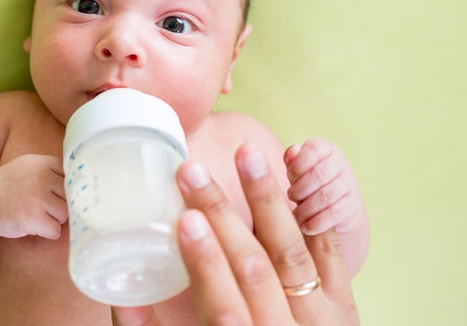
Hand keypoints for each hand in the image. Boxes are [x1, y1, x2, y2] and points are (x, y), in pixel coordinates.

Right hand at [0, 154, 67, 239]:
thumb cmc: (12, 188)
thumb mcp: (30, 167)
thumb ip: (53, 171)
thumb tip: (86, 184)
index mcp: (43, 163)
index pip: (72, 175)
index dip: (68, 188)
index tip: (61, 194)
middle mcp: (42, 177)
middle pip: (71, 196)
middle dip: (60, 205)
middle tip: (43, 207)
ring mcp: (37, 198)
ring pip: (65, 214)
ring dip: (55, 219)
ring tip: (38, 215)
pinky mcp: (32, 218)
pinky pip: (55, 230)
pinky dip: (49, 232)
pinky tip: (36, 226)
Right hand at [112, 144, 358, 325]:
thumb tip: (123, 298)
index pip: (225, 304)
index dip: (205, 262)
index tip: (185, 219)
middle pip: (256, 268)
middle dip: (222, 215)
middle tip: (192, 171)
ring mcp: (323, 317)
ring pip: (294, 252)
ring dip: (269, 200)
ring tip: (250, 156)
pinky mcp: (343, 303)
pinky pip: (332, 253)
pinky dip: (313, 211)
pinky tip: (299, 174)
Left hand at [284, 139, 361, 234]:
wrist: (333, 207)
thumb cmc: (307, 183)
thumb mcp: (297, 171)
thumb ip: (292, 160)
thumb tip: (293, 151)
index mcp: (324, 149)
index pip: (313, 149)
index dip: (298, 165)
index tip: (290, 179)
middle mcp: (340, 162)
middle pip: (319, 175)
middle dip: (300, 189)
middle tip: (290, 197)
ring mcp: (349, 183)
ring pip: (326, 196)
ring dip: (306, 208)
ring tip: (295, 215)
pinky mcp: (352, 204)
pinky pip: (334, 213)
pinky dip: (317, 222)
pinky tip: (306, 227)